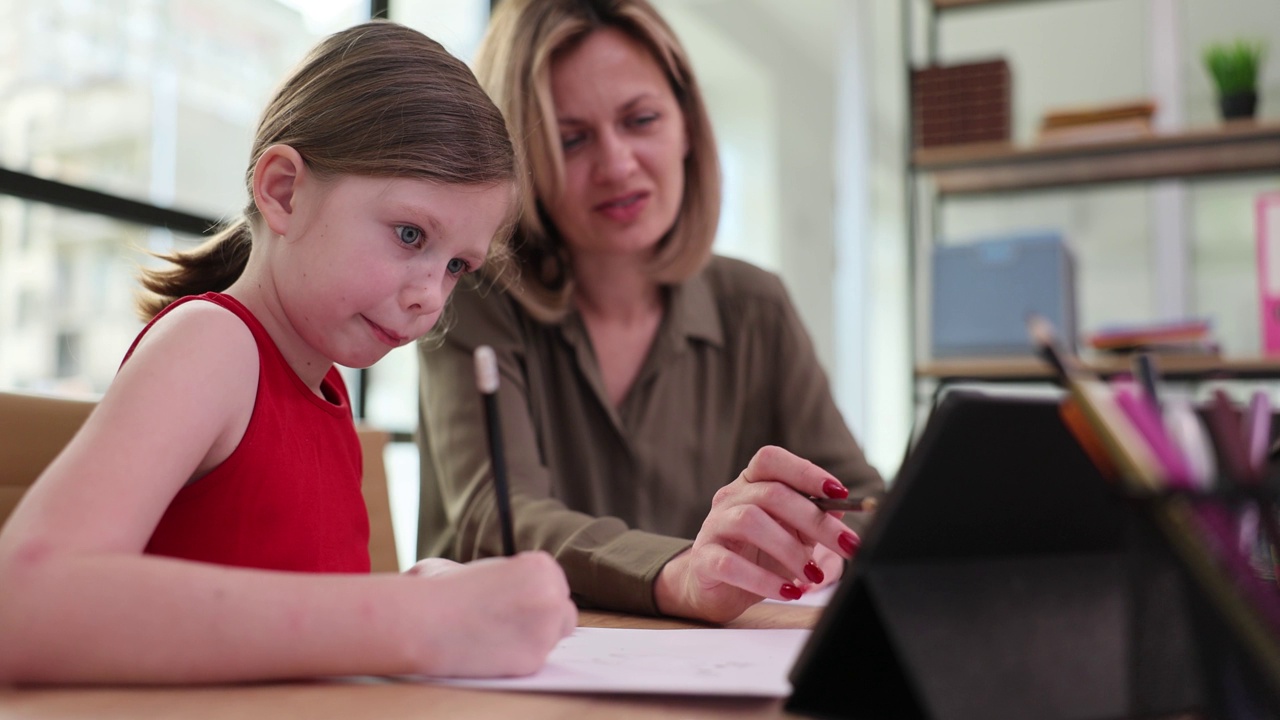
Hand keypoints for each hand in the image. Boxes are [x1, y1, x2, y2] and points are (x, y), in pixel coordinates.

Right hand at [408, 551, 576, 677]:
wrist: (424, 621)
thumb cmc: (438, 590)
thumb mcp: (471, 564)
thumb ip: (491, 572)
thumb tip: (485, 577)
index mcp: (541, 567)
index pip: (554, 584)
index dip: (534, 595)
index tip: (514, 602)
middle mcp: (553, 595)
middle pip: (562, 612)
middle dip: (542, 618)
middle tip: (511, 622)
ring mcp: (546, 630)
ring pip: (552, 639)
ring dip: (531, 639)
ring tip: (496, 636)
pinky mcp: (534, 661)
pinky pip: (534, 661)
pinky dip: (516, 658)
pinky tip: (492, 650)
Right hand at [654, 446, 860, 622]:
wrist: (718, 590)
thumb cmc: (758, 556)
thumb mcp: (792, 534)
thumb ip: (813, 518)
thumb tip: (842, 508)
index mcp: (750, 484)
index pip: (771, 460)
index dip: (805, 471)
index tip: (839, 493)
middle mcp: (729, 498)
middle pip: (771, 493)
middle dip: (815, 520)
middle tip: (846, 545)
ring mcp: (713, 526)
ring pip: (750, 521)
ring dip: (789, 550)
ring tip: (813, 574)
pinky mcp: (704, 560)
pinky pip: (731, 564)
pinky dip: (764, 580)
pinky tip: (789, 592)